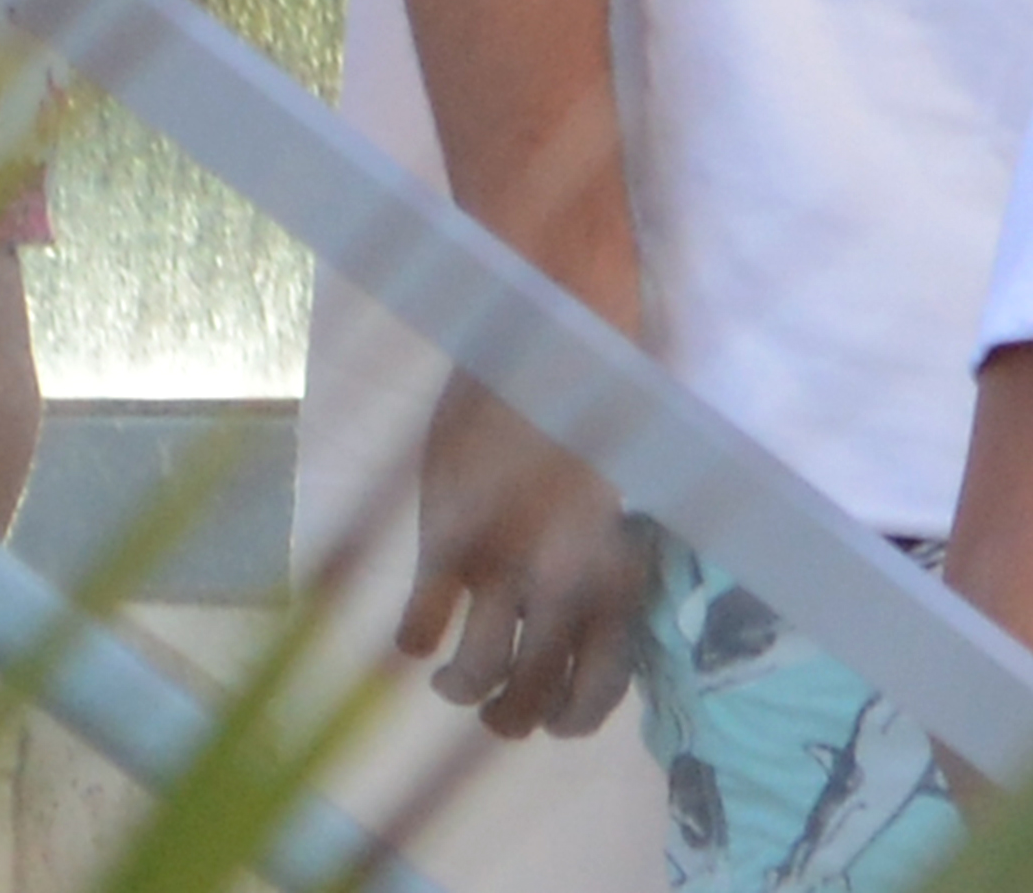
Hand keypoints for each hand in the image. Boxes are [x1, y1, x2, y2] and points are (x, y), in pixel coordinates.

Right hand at [398, 370, 652, 738]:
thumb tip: (577, 629)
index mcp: (617, 568)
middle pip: (528, 702)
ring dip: (460, 690)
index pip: (601, 689)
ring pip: (473, 679)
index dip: (573, 716)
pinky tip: (417, 629)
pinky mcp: (447, 534)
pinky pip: (418, 627)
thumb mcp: (621, 490)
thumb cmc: (598, 391)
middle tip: (497, 707)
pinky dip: (411, 641)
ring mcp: (504, 561)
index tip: (555, 711)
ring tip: (454, 680)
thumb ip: (600, 561)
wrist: (553, 314)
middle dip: (509, 718)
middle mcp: (566, 579)